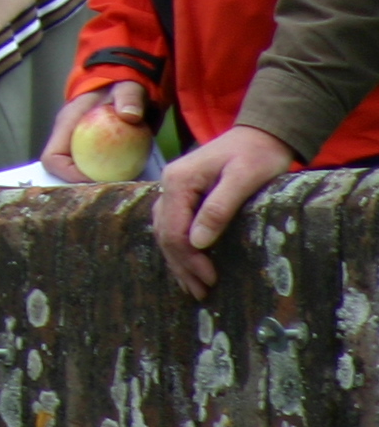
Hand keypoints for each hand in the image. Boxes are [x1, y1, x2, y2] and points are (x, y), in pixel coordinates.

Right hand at [40, 79, 146, 183]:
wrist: (126, 87)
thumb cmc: (122, 86)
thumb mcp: (127, 88)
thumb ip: (129, 98)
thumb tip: (130, 115)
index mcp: (67, 125)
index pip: (52, 158)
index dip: (67, 174)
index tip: (93, 179)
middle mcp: (70, 140)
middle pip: (65, 172)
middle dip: (84, 186)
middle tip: (112, 189)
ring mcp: (83, 148)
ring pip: (83, 175)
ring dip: (100, 185)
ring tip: (123, 188)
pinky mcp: (98, 153)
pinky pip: (101, 172)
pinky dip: (114, 180)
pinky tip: (134, 183)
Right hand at [154, 125, 296, 299]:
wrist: (261, 134)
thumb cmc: (257, 155)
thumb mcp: (243, 179)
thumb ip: (219, 208)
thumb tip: (199, 242)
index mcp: (178, 180)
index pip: (173, 228)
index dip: (189, 258)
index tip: (210, 280)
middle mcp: (169, 184)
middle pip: (165, 233)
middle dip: (182, 265)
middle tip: (203, 292)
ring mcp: (173, 188)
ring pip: (164, 231)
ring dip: (178, 261)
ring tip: (194, 287)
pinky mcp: (183, 194)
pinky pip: (171, 225)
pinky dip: (178, 248)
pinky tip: (187, 264)